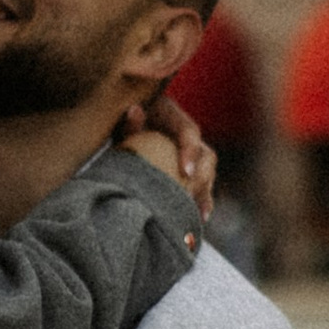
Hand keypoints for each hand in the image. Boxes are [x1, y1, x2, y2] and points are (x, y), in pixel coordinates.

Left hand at [124, 92, 216, 216]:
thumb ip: (131, 121)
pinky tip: (199, 217)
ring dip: (205, 192)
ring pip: (207, 171)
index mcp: (173, 117)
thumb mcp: (123, 121)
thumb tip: (134, 110)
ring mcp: (188, 153)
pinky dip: (201, 199)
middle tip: (191, 198)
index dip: (190, 152)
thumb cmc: (121, 121)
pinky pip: (200, 184)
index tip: (186, 173)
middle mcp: (186, 135)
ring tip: (200, 214)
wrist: (123, 122)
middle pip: (205, 155)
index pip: (189, 132)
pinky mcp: (185, 169)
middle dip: (202, 178)